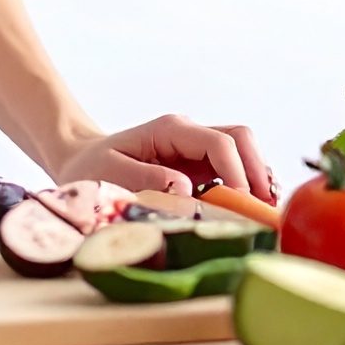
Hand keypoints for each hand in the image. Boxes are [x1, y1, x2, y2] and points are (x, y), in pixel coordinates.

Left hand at [51, 116, 275, 203]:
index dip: (237, 173)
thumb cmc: (91, 167)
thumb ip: (145, 179)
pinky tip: (250, 212)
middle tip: (262, 211)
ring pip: (244, 152)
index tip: (241, 206)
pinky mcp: (200, 167)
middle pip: (241, 140)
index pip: (219, 143)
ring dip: (257, 180)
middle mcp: (190, 134)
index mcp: (170, 130)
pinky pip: (234, 170)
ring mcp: (197, 149)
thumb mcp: (109, 172)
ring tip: (263, 214)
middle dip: (256, 172)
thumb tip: (185, 188)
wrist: (81, 161)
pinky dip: (247, 188)